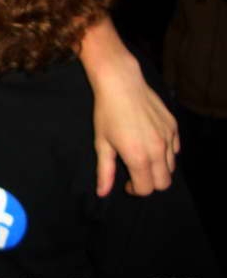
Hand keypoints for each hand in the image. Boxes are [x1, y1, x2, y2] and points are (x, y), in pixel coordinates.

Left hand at [93, 54, 179, 196]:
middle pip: (163, 183)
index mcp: (138, 158)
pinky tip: (150, 144)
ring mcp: (169, 138)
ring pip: (171, 167)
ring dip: (158, 169)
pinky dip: (166, 153)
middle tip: (135, 174)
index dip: (135, 190)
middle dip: (149, 183)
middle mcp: (158, 150)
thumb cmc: (107, 113)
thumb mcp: (102, 143)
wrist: (121, 84)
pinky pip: (175, 149)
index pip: (145, 189)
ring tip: (142, 158)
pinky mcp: (173, 127)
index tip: (126, 184)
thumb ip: (104, 171)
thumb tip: (102, 193)